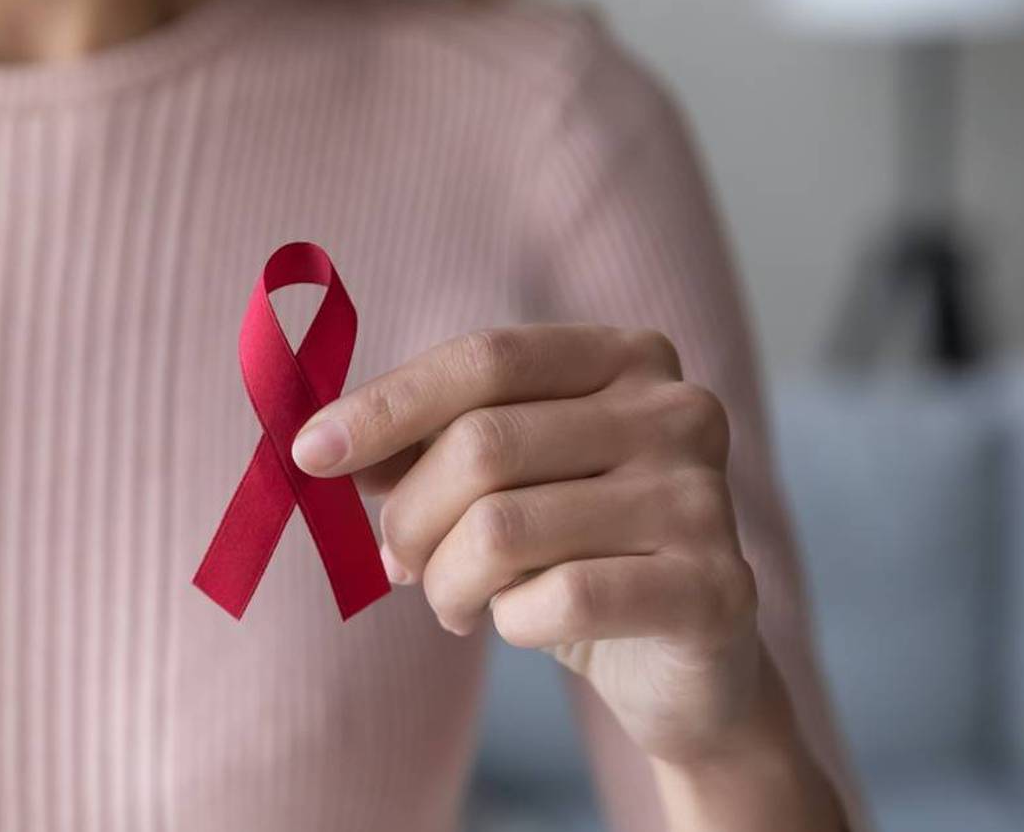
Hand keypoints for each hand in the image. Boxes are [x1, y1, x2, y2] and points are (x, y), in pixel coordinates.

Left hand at [291, 324, 765, 765]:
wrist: (684, 666)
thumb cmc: (577, 553)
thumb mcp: (503, 485)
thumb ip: (427, 450)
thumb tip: (323, 443)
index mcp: (628, 358)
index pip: (485, 358)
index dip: (386, 404)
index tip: (308, 452)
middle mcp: (679, 412)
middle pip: (484, 445)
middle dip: (409, 515)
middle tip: (395, 561)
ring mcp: (704, 499)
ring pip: (505, 529)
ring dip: (447, 581)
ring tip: (451, 602)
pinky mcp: (716, 589)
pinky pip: (558, 601)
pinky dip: (510, 622)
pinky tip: (519, 625)